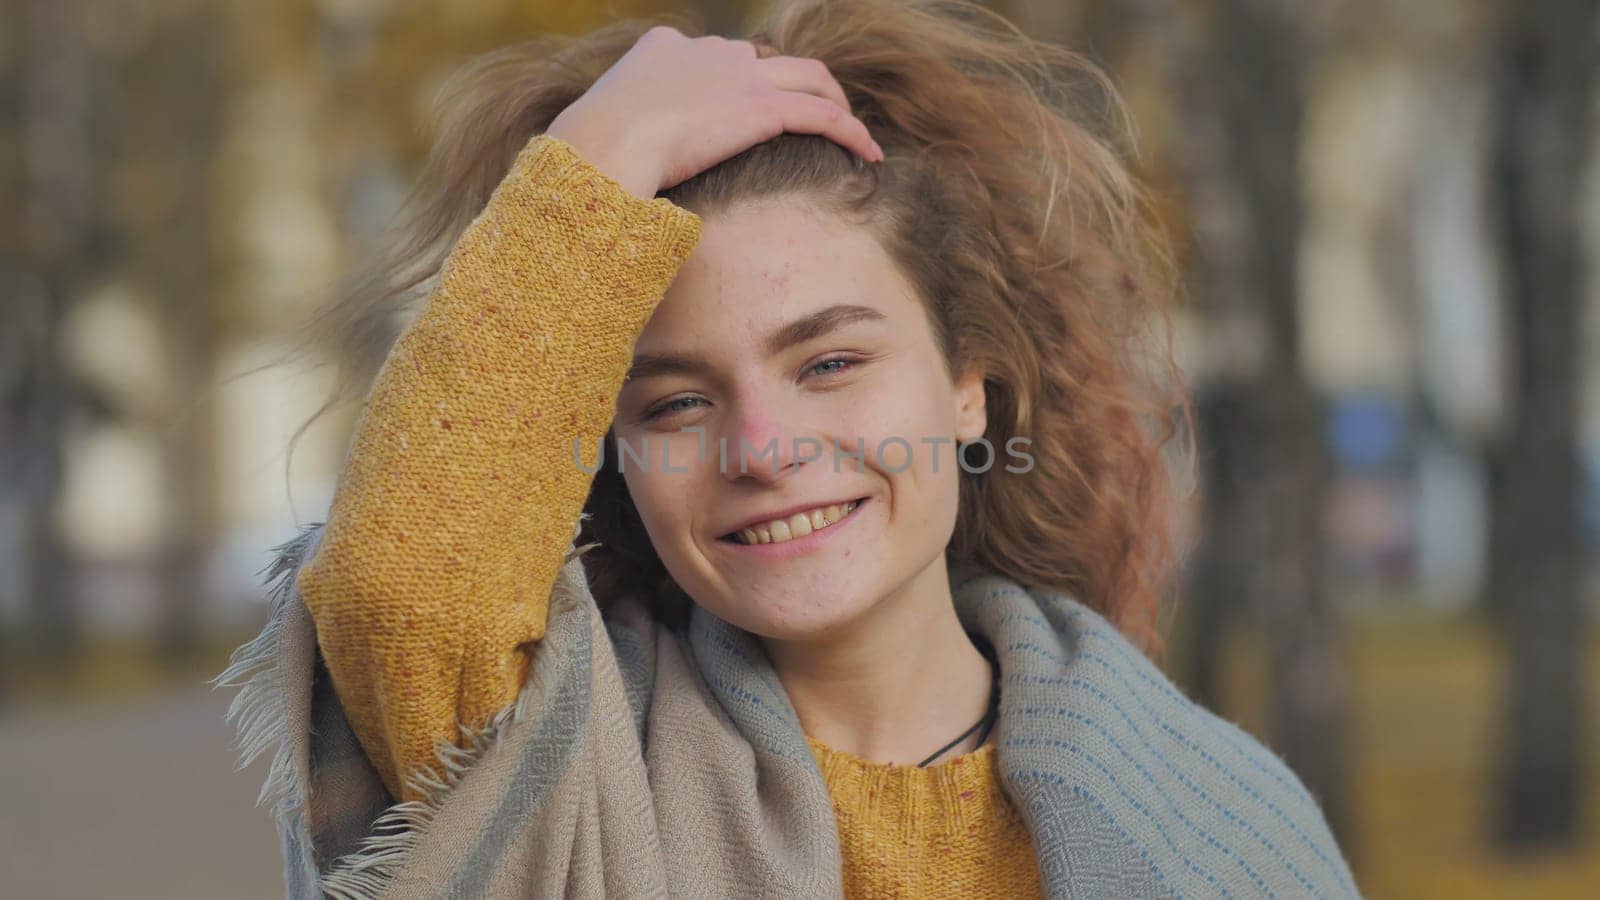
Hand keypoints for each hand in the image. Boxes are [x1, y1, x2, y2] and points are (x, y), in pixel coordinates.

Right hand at [546, 26, 882, 198]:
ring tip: (853, 135)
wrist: (605, 145)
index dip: (744, 81)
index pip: (720, 57)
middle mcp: (709, 52)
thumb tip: (616, 163)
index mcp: (666, 48)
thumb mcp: (599, 129)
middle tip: (814, 117)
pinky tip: (869, 154)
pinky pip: (824, 115)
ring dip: (836, 104)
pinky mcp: (763, 108)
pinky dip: (851, 132)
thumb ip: (622, 132)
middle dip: (796, 86)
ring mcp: (739, 76)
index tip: (752, 109)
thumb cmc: (590, 151)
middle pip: (771, 60)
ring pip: (810, 78)